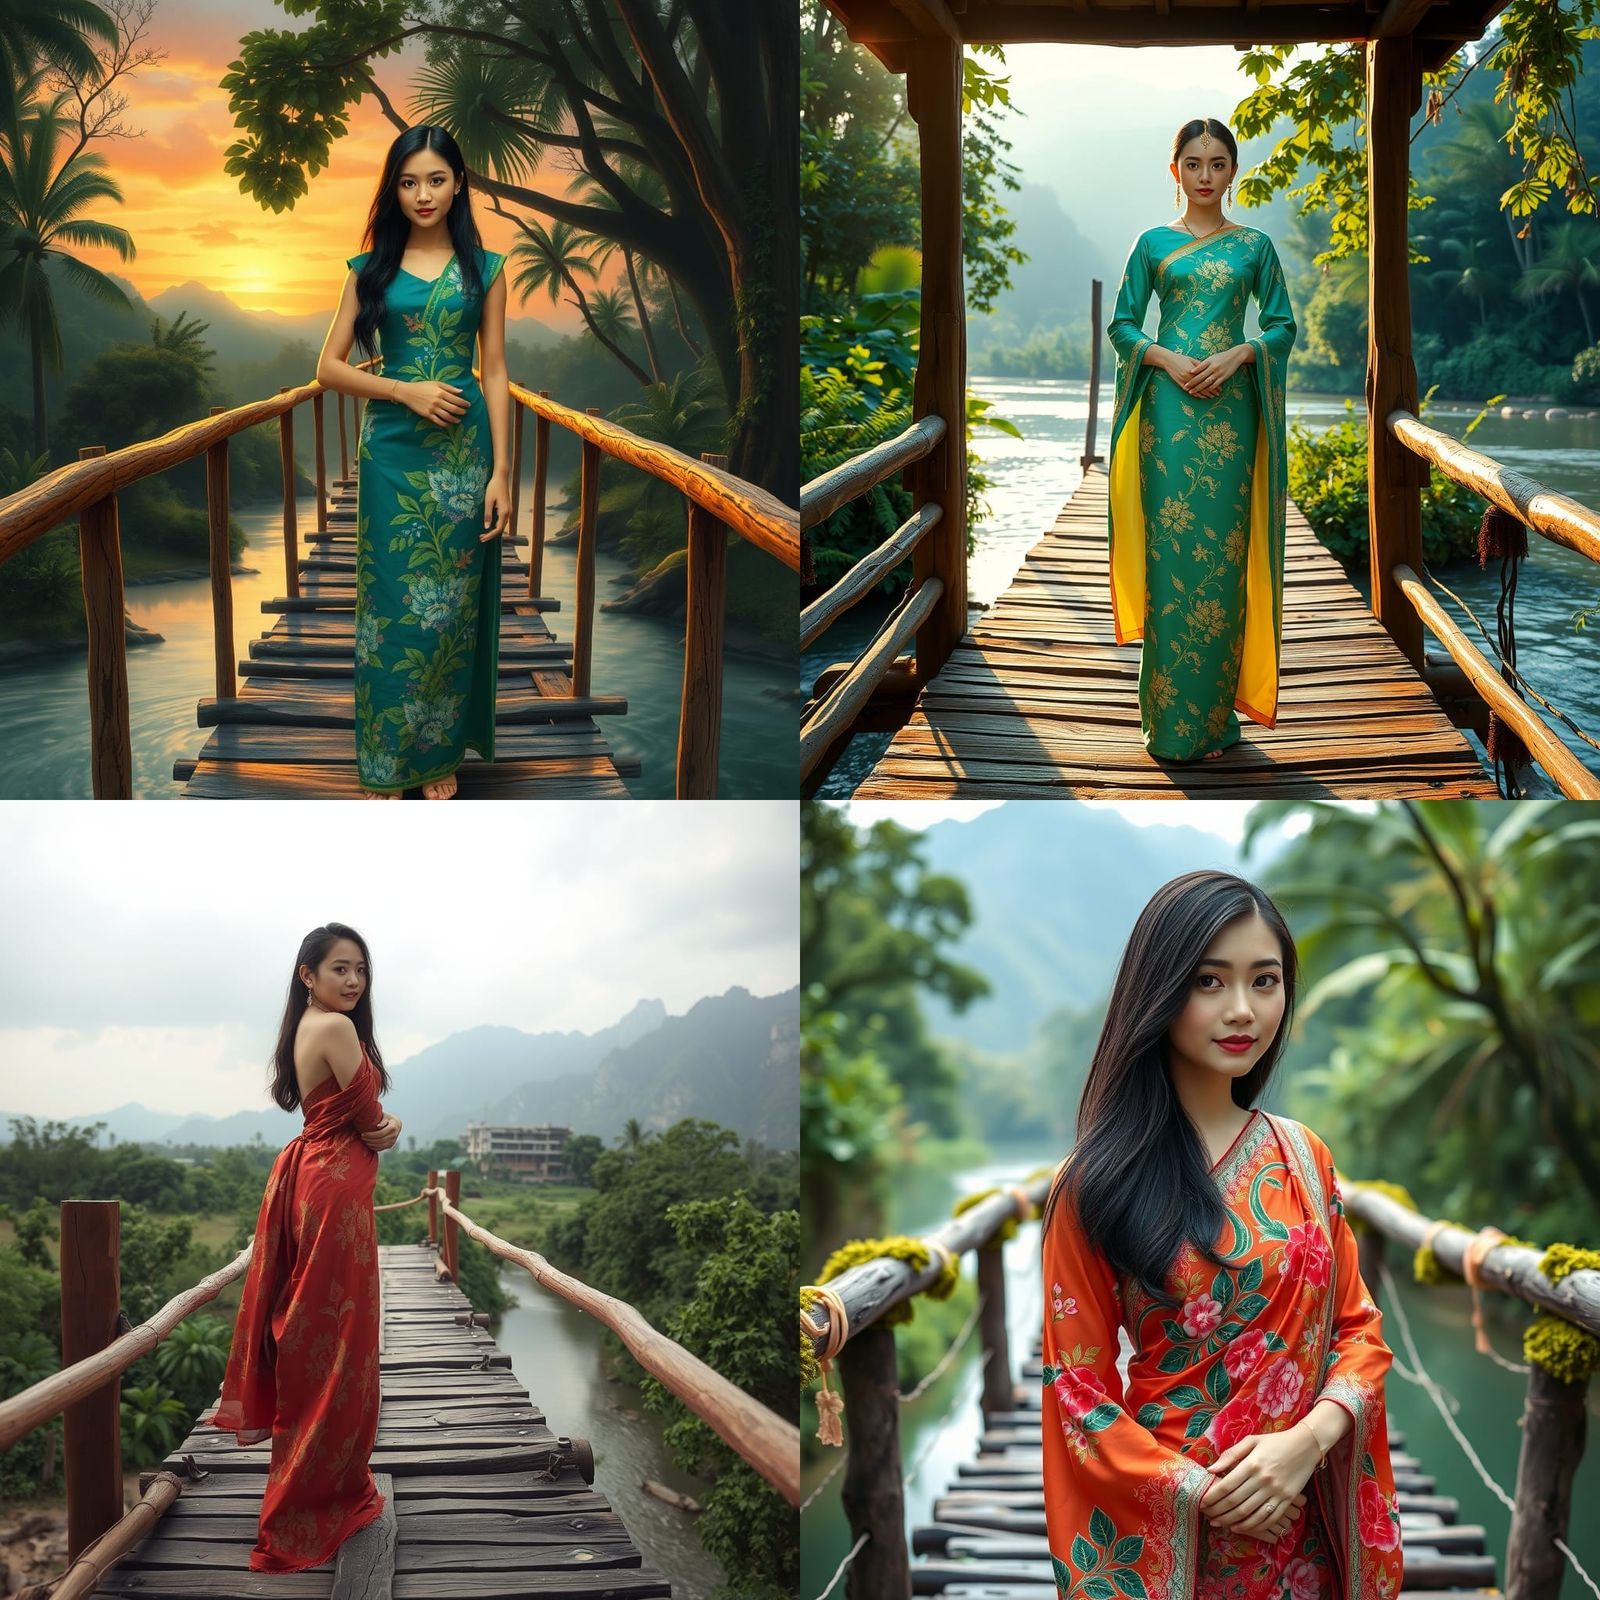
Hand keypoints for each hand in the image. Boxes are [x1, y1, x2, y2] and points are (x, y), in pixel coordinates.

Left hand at [360, 1112, 400, 1151]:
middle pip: (380, 1140)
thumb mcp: (385, 1116)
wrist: (397, 1124)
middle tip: (362, 1137)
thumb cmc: (388, 1119)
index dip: (371, 1135)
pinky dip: (374, 1148)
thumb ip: (382, 1120)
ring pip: (381, 1145)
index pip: (381, 1133)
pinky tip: (369, 1145)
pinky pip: (382, 1148)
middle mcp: (394, 1135)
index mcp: (393, 1127)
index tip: (363, 1134)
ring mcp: (393, 1141)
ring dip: (371, 1144)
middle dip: (369, 1140)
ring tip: (365, 1141)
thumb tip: (378, 1126)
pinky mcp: (391, 1145)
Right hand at [399, 380, 468, 427]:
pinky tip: (448, 424)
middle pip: (453, 408)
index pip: (456, 399)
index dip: (463, 403)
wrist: (407, 392)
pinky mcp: (427, 414)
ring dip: (454, 419)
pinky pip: (438, 421)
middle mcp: (437, 401)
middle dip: (461, 411)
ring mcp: (432, 408)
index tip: (468, 405)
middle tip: (465, 412)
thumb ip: (449, 387)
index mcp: (440, 392)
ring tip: (459, 420)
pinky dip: (444, 424)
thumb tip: (461, 392)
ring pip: (447, 416)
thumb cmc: (422, 386)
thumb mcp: (435, 383)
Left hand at [480, 469, 510, 541]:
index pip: (498, 529)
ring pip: (502, 525)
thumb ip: (487, 514)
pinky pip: (503, 520)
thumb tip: (486, 527)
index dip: (490, 535)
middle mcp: (509, 513)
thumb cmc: (493, 487)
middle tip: (481, 538)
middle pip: (501, 529)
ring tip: (484, 533)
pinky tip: (490, 525)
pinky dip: (497, 524)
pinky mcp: (507, 508)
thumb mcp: (488, 501)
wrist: (501, 477)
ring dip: (494, 530)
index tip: (482, 538)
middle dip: (491, 534)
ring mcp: (509, 511)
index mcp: (504, 512)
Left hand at [1178, 344, 1247, 398]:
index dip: (1191, 373)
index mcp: (1209, 361)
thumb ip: (1203, 364)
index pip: (1198, 368)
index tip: (1184, 377)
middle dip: (1192, 383)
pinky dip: (1209, 389)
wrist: (1236, 355)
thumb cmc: (1222, 356)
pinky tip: (1204, 393)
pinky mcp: (1223, 377)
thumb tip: (1193, 370)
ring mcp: (1218, 373)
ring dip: (1198, 388)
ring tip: (1192, 392)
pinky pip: (1215, 385)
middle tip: (1185, 387)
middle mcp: (1213, 367)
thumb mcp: (1212, 358)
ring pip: (1207, 382)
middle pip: (1201, 376)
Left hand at [1198, 1427, 1316, 1543]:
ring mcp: (1277, 1492)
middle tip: (1207, 1516)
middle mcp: (1263, 1480)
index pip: (1227, 1485)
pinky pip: (1268, 1518)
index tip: (1202, 1502)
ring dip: (1232, 1521)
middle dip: (1218, 1511)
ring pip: (1250, 1513)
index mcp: (1252, 1464)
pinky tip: (1240, 1527)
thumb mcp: (1251, 1441)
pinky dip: (1253, 1526)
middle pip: (1236, 1502)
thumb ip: (1231, 1455)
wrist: (1306, 1446)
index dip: (1213, 1496)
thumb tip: (1212, 1469)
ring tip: (1219, 1523)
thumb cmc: (1275, 1442)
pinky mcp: (1287, 1500)